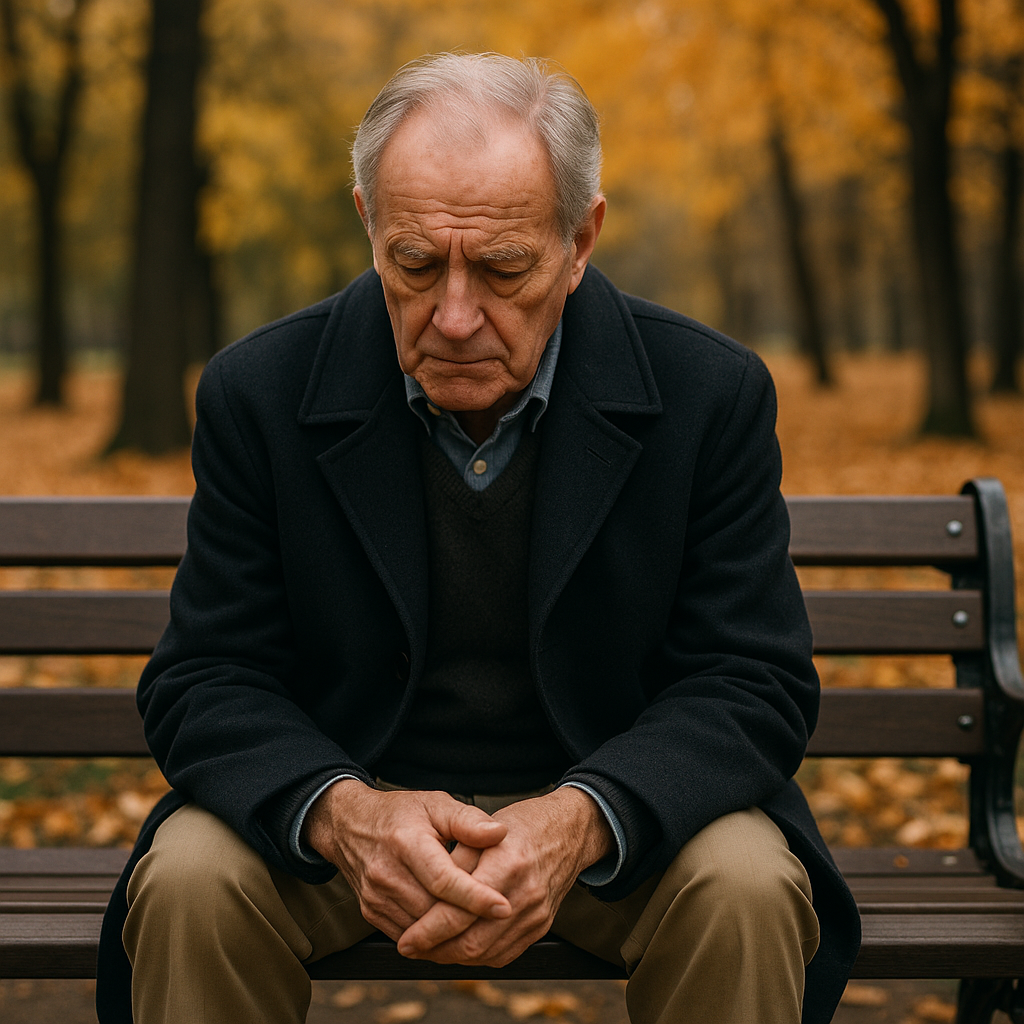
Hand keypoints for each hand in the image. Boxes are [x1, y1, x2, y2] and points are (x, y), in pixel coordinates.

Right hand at [302, 779, 510, 939]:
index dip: (475, 897)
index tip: (504, 908)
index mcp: (405, 842)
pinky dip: (433, 940)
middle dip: (470, 921)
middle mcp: (386, 873)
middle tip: (504, 923)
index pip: (443, 879)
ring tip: (485, 929)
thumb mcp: (435, 804)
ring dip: (454, 935)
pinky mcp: (371, 913)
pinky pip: (409, 936)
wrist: (351, 826)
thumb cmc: (400, 813)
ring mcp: (376, 897)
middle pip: (434, 911)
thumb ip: (468, 820)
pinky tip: (456, 931)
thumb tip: (499, 833)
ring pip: (422, 931)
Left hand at [396, 786, 613, 966]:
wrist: (566, 832)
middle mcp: (526, 895)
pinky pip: (503, 954)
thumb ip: (454, 864)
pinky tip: (458, 947)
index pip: (461, 912)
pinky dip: (476, 956)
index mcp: (508, 865)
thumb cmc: (519, 826)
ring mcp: (537, 916)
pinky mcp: (541, 927)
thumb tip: (422, 897)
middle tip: (411, 947)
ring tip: (429, 948)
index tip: (406, 938)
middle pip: (474, 942)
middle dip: (437, 950)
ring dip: (453, 957)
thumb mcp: (481, 832)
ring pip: (487, 954)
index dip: (429, 930)